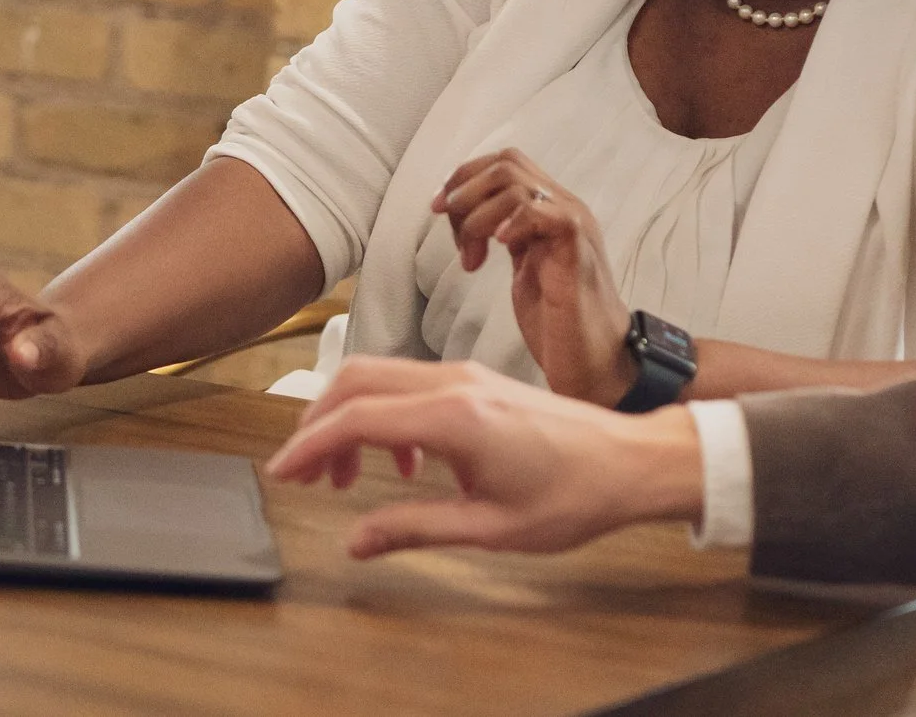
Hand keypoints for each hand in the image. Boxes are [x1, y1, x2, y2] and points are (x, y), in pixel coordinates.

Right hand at [265, 357, 704, 558]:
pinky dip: (383, 415)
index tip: (283, 472)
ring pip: (379, 377)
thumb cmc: (574, 494)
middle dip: (318, 425)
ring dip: (349, 419)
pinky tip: (401, 461)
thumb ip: (414, 528)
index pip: (357, 417)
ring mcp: (464, 376)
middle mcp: (452, 382)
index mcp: (453, 416)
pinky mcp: (475, 381)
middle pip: (356, 380)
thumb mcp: (490, 528)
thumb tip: (357, 540)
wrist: (631, 463)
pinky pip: (408, 384)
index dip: (310, 444)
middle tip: (303, 473)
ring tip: (345, 476)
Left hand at [434, 152, 633, 406]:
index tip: (437, 209)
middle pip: (506, 163)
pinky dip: (509, 223)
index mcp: (551, 210)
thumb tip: (464, 216)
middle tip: (452, 234)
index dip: (463, 178)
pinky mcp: (577, 246)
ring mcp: (575, 223)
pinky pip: (540, 211)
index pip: (504, 163)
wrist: (595, 363)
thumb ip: (505, 236)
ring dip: (477, 218)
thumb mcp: (524, 268)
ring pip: (515, 183)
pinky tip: (498, 249)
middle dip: (465, 192)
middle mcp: (565, 207)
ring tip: (473, 259)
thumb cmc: (558, 323)